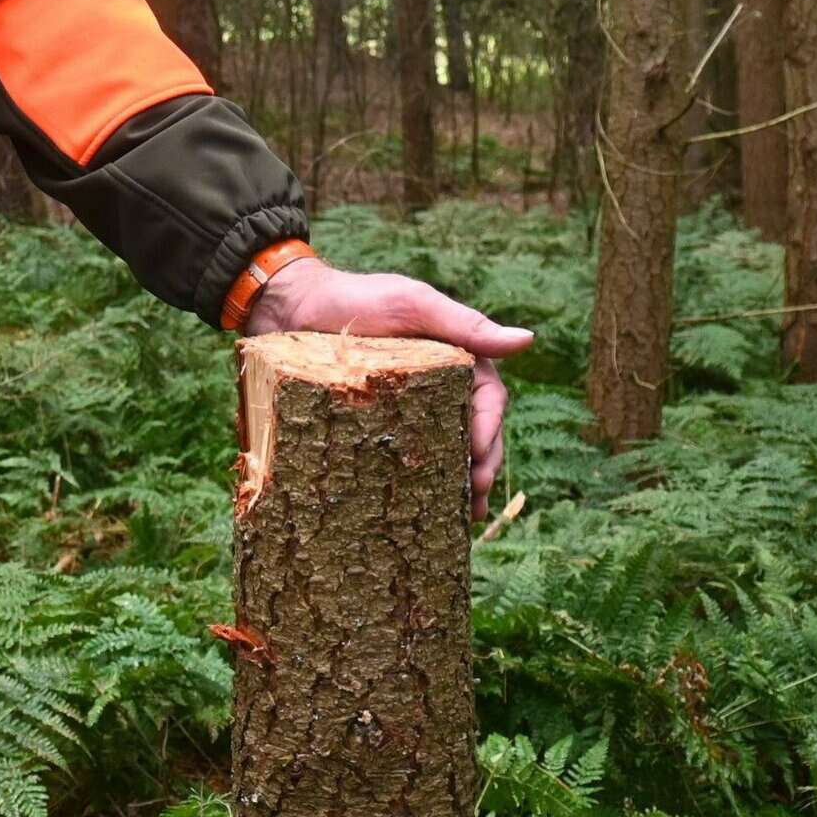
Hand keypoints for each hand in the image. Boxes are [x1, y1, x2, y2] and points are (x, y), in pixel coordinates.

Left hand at [240, 257, 534, 522]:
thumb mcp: (411, 304)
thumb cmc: (355, 297)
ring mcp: (405, 407)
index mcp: (454, 358)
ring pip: (443, 450)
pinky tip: (422, 509)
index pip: (488, 400)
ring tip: (460, 518)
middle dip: (481, 468)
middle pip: (472, 433)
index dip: (490, 431)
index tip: (479, 459)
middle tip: (475, 499)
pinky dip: (418, 483)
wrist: (289, 305)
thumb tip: (527, 340)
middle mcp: (436, 386)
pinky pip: (402, 456)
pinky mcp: (373, 424)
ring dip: (458, 484)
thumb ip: (464, 323)